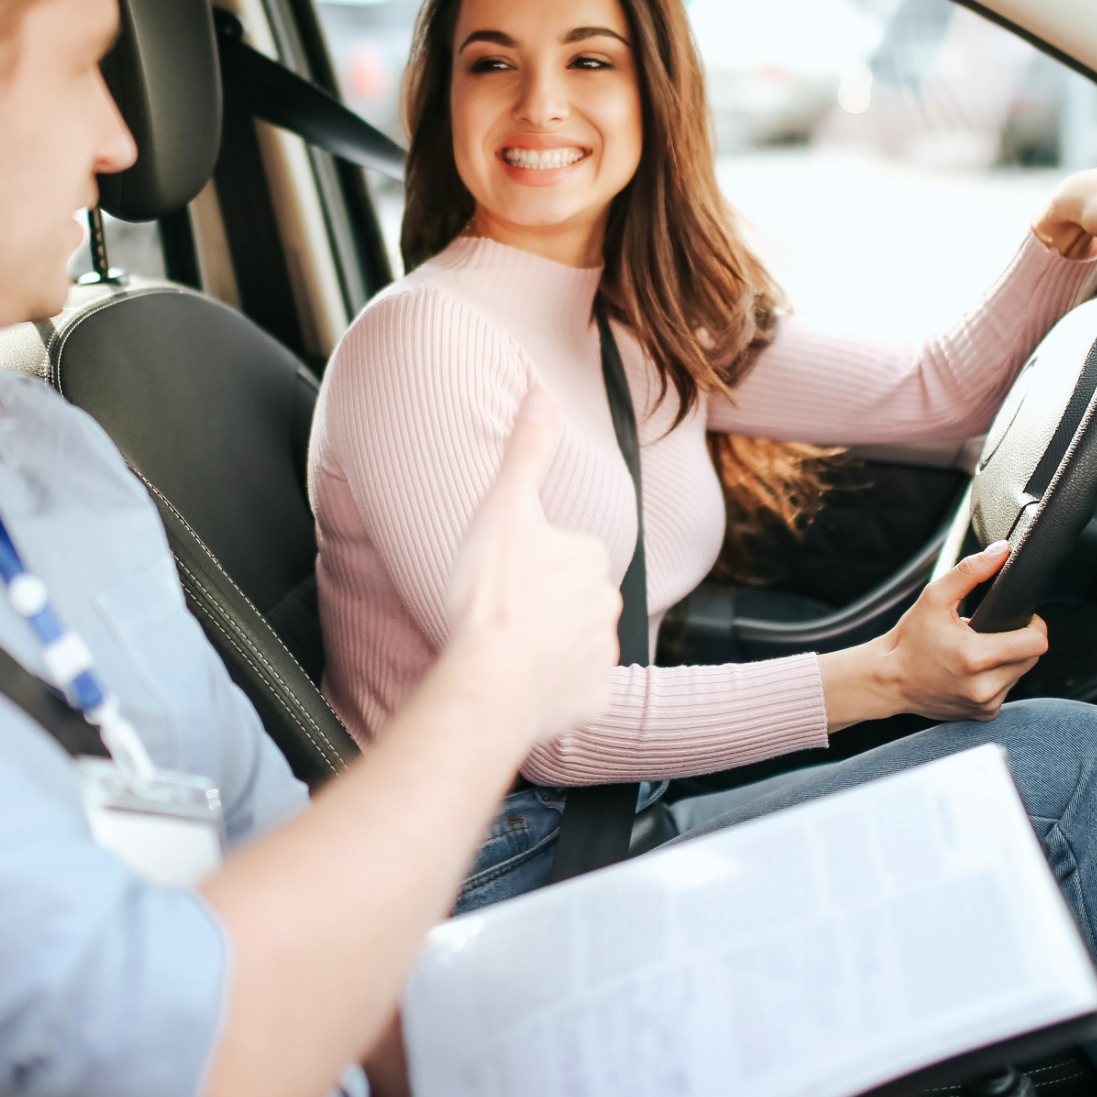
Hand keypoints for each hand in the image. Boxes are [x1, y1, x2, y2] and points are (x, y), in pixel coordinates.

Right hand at [440, 387, 621, 743]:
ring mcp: (602, 659)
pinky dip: (554, 691)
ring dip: (549, 647)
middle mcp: (607, 608)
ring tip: (506, 652)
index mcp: (589, 560)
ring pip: (576, 645)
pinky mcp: (593, 702)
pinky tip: (523, 685)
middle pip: (574, 599)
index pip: (568, 553)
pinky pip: (575, 692)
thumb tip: (542, 393)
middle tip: (502, 614)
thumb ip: (526, 452)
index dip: (533, 564)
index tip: (504, 577)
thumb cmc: (490, 599)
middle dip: (545, 606)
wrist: (488, 684)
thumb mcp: (502, 509)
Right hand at [818, 541, 1047, 727]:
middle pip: (1032, 658)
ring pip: (1021, 674)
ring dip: (1008, 660)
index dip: (1033, 625)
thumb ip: (970, 571)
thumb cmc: (909, 640)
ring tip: (976, 651)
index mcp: (976, 658)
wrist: (888, 680)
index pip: (1037, 642)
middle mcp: (984, 687)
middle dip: (1017, 641)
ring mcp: (985, 704)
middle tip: (989, 632)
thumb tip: (1000, 552)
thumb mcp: (934, 597)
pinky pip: (1006, 689)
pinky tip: (972, 670)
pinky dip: (996, 678)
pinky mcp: (984, 715)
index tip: (1018, 619)